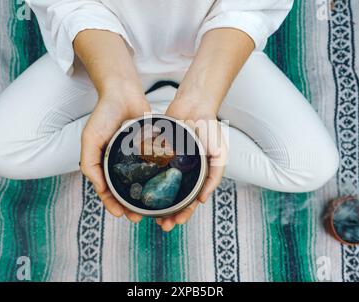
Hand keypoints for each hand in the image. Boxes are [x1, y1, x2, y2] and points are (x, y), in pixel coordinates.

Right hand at [80, 90, 150, 222]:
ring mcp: (135, 157)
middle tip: (138, 217)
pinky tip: (163, 188)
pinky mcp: (149, 149)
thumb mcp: (90, 138)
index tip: (121, 214)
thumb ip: (89, 162)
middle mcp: (119, 162)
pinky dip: (156, 178)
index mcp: (103, 163)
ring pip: (140, 182)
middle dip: (130, 206)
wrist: (123, 93)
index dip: (112, 204)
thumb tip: (99, 188)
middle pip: (124, 190)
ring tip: (152, 209)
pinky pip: (153, 167)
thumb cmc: (103, 115)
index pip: (106, 190)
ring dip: (144, 196)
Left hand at [157, 98, 227, 231]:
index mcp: (198, 175)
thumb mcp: (219, 154)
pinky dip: (146, 179)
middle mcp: (182, 171)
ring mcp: (169, 162)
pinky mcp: (157, 152)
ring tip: (147, 213)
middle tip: (160, 225)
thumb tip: (202, 200)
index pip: (191, 200)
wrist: (194, 104)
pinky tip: (139, 189)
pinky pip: (151, 168)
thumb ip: (214, 176)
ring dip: (156, 201)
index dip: (185, 213)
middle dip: (168, 213)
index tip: (176, 223)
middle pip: (174, 197)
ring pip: (160, 187)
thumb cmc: (210, 129)